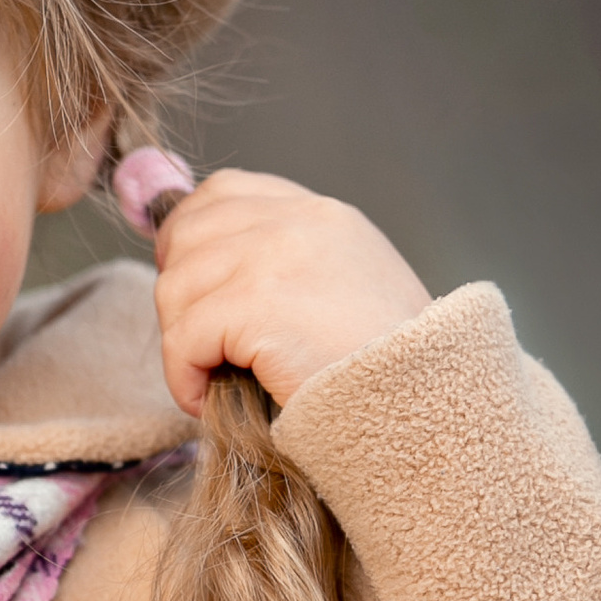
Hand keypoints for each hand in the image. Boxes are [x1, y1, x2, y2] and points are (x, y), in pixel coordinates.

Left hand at [150, 169, 431, 416]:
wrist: (425, 408)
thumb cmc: (388, 370)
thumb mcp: (347, 289)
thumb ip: (288, 265)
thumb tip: (206, 271)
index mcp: (320, 214)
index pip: (223, 192)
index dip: (190, 237)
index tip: (193, 288)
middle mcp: (297, 222)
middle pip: (187, 234)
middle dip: (180, 295)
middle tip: (201, 346)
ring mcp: (274, 257)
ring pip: (176, 288)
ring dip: (182, 343)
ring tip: (212, 378)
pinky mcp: (256, 305)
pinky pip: (182, 338)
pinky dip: (183, 376)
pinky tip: (208, 400)